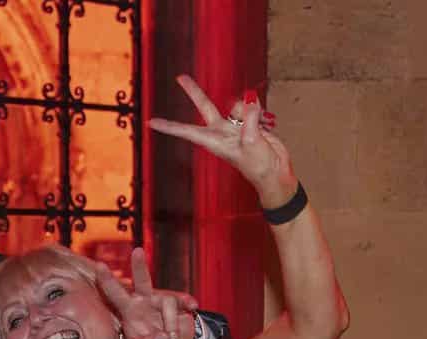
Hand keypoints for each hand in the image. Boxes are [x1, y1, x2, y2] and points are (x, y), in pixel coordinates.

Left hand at [93, 247, 198, 338]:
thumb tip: (164, 337)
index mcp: (129, 310)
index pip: (115, 294)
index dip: (107, 280)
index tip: (100, 266)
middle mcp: (144, 301)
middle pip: (141, 280)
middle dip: (139, 266)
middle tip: (137, 252)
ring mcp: (161, 301)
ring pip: (167, 302)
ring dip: (171, 322)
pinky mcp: (178, 305)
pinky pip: (183, 302)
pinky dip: (187, 304)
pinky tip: (192, 307)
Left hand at [148, 75, 297, 207]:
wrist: (275, 173)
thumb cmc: (258, 167)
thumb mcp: (252, 142)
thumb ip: (250, 118)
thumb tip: (250, 100)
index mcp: (215, 141)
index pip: (187, 131)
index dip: (170, 127)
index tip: (152, 123)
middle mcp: (221, 132)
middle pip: (205, 107)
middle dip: (194, 92)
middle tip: (180, 77)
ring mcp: (235, 126)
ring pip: (237, 104)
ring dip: (251, 110)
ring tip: (261, 127)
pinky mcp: (250, 123)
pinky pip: (253, 108)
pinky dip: (260, 113)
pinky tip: (266, 125)